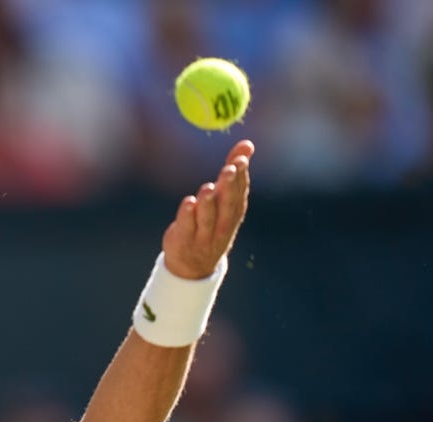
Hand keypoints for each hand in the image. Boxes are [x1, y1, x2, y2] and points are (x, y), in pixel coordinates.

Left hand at [162, 140, 253, 278]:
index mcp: (234, 213)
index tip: (241, 158)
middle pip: (227, 205)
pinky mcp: (184, 240)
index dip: (242, 176)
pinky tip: (188, 203)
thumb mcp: (225, 200)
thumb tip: (248, 144)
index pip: (240, 192)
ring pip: (208, 218)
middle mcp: (222, 224)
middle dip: (229, 187)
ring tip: (208, 187)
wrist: (194, 266)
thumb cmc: (212, 224)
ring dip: (208, 202)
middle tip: (229, 169)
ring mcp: (203, 234)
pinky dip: (188, 215)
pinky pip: (187, 227)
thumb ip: (234, 172)